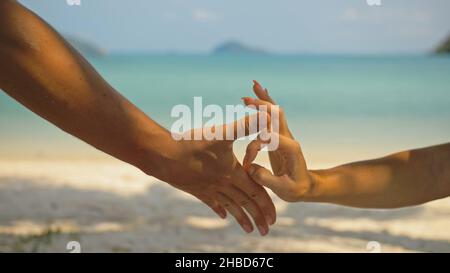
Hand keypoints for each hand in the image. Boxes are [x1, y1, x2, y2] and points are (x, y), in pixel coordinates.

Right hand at [152, 115, 275, 234]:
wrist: (163, 154)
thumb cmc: (191, 144)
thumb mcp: (220, 133)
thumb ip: (244, 125)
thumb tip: (264, 116)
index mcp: (232, 173)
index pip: (255, 192)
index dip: (266, 205)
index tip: (274, 219)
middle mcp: (222, 184)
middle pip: (245, 203)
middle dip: (257, 217)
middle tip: (266, 231)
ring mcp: (208, 188)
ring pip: (229, 206)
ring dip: (240, 218)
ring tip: (249, 230)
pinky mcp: (196, 188)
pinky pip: (211, 202)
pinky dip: (219, 209)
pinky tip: (223, 216)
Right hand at [241, 81, 314, 201]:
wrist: (306, 186)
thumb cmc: (296, 189)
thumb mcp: (284, 190)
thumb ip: (267, 179)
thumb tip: (250, 168)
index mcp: (289, 148)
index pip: (268, 138)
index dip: (254, 147)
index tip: (246, 163)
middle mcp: (288, 137)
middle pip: (275, 114)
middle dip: (260, 106)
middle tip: (245, 99)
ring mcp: (284, 134)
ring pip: (274, 110)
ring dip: (263, 99)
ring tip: (253, 84)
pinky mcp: (278, 135)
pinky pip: (270, 116)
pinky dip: (263, 104)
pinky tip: (255, 95)